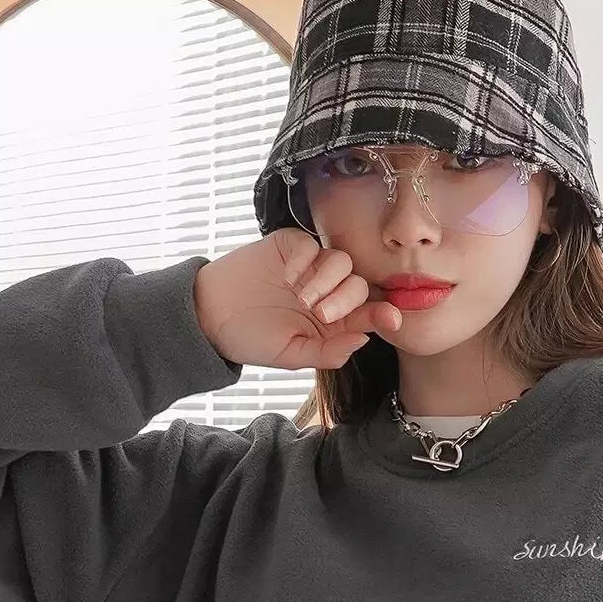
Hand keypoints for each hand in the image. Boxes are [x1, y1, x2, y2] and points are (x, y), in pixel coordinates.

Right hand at [193, 230, 402, 371]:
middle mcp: (326, 293)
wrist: (210, 315)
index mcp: (333, 323)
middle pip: (359, 285)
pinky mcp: (291, 247)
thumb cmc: (251, 339)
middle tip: (320, 312)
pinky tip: (287, 277)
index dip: (382, 314)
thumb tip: (363, 340)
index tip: (392, 319)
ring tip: (301, 297)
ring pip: (341, 262)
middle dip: (347, 299)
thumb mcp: (291, 356)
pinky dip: (305, 260)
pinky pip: (312, 245)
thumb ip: (328, 352)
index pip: (367, 314)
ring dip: (327, 280)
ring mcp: (309, 269)